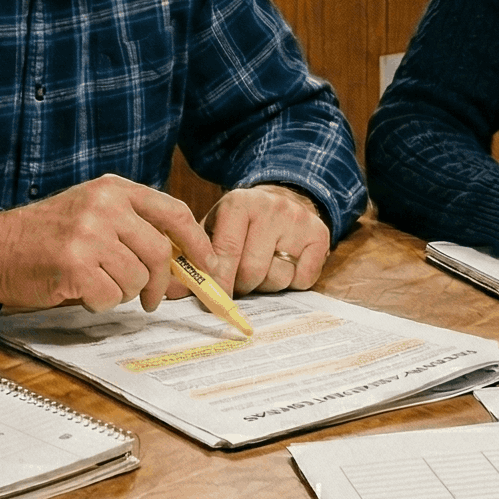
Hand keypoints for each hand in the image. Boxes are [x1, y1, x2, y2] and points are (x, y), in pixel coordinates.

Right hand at [0, 175, 209, 313]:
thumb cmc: (49, 235)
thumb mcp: (94, 213)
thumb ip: (136, 227)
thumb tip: (186, 263)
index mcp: (114, 189)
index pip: (173, 212)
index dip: (197, 242)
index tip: (208, 264)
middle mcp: (103, 206)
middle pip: (160, 252)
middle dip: (161, 283)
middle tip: (152, 299)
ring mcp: (88, 234)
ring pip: (136, 278)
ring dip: (123, 293)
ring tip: (98, 284)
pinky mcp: (74, 265)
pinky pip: (110, 296)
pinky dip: (100, 303)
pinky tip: (81, 291)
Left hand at [205, 184, 329, 293]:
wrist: (282, 199)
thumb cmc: (241, 223)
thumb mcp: (215, 227)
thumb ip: (197, 256)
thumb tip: (178, 290)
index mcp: (239, 203)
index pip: (227, 251)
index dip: (219, 281)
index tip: (213, 300)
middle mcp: (272, 208)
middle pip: (252, 270)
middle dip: (241, 286)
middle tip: (238, 283)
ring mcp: (299, 221)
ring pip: (278, 278)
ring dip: (266, 284)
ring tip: (262, 268)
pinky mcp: (320, 235)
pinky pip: (303, 280)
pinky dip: (291, 283)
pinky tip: (284, 265)